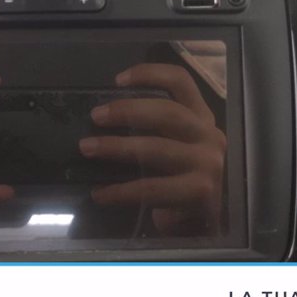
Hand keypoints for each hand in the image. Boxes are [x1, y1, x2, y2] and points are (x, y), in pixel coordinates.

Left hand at [80, 63, 226, 235]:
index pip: (181, 82)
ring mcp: (207, 164)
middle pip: (167, 112)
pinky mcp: (199, 192)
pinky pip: (152, 188)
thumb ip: (152, 130)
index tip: (117, 80)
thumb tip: (101, 121)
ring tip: (87, 148)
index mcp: (201, 118)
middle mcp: (209, 135)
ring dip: (117, 147)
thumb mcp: (176, 146)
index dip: (150, 74)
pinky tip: (100, 194)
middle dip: (127, 111)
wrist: (206, 222)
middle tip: (95, 116)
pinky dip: (121, 191)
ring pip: (157, 149)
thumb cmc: (182, 179)